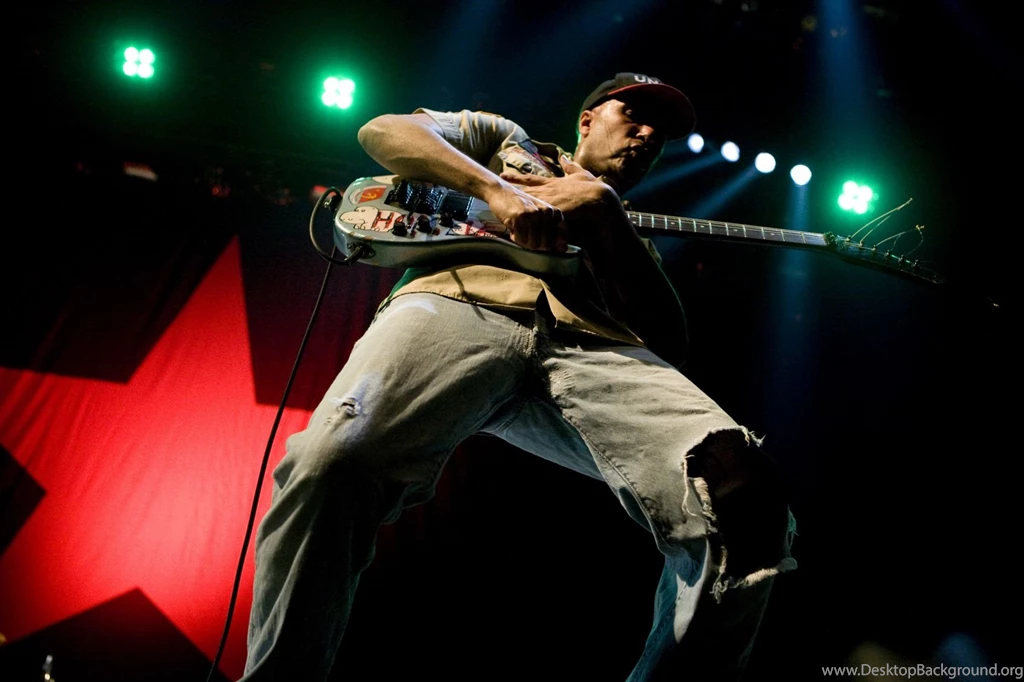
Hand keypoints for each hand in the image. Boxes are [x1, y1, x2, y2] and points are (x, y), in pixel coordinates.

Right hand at [483, 180, 567, 252]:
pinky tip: (512, 227)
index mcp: (553, 212)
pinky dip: (515, 237)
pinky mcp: (520, 216)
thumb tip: (564, 249)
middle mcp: (546, 212)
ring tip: (519, 230)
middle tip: (526, 236)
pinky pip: (520, 239)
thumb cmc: (520, 206)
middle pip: (546, 244)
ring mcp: (533, 214)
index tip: (543, 241)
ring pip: (533, 244)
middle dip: (535, 244)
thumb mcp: (538, 215)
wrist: (501, 191)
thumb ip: (552, 231)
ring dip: (523, 241)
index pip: (561, 238)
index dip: (552, 244)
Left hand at [500, 156, 618, 225]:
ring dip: (515, 206)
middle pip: (523, 191)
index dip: (516, 178)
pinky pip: (537, 219)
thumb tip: (564, 157)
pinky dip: (527, 222)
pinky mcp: (553, 213)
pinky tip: (515, 225)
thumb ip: (570, 166)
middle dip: (508, 190)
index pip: (530, 179)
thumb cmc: (592, 188)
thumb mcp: (580, 173)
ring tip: (498, 207)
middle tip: (492, 188)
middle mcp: (548, 191)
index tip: (503, 174)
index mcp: (553, 183)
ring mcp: (550, 202)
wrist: (600, 200)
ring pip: (528, 204)